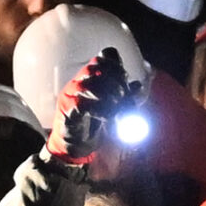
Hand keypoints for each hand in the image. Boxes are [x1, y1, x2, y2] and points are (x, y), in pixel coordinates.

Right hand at [51, 50, 147, 175]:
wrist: (75, 146)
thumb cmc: (94, 125)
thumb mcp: (113, 108)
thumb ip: (125, 96)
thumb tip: (138, 85)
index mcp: (89, 78)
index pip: (101, 59)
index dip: (115, 65)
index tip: (125, 79)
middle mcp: (78, 82)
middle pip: (95, 68)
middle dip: (114, 81)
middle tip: (122, 95)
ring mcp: (70, 94)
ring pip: (88, 84)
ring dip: (107, 95)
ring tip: (116, 107)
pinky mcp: (67, 110)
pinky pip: (81, 104)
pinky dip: (98, 109)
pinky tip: (107, 116)